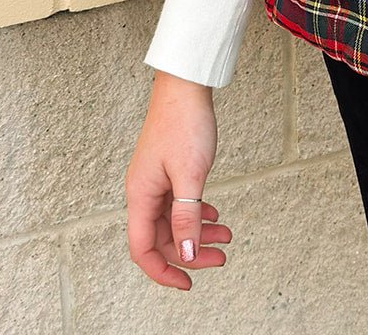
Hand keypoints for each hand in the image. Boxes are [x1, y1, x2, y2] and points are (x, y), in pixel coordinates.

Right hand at [126, 72, 230, 290]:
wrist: (186, 85)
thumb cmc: (184, 123)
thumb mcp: (191, 175)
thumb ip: (187, 217)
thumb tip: (187, 255)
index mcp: (141, 195)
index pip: (143, 249)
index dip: (163, 271)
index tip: (187, 283)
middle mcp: (144, 191)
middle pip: (161, 238)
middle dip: (191, 252)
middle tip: (221, 258)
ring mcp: (157, 180)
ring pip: (174, 221)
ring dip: (198, 233)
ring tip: (226, 236)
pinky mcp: (169, 169)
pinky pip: (180, 203)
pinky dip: (197, 213)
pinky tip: (214, 213)